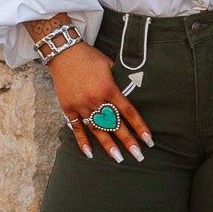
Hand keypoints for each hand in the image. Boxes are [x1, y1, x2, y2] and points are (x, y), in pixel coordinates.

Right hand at [45, 41, 152, 162]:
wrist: (64, 52)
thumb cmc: (90, 58)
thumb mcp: (110, 65)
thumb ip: (119, 81)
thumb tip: (133, 91)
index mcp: (109, 89)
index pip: (128, 112)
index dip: (139, 127)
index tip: (148, 139)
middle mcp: (96, 100)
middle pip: (115, 125)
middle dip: (128, 141)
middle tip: (139, 156)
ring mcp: (81, 105)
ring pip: (97, 129)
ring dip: (108, 145)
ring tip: (118, 159)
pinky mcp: (68, 107)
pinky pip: (76, 128)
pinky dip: (82, 141)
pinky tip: (89, 154)